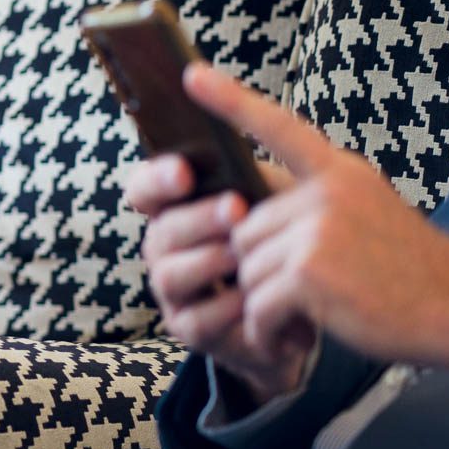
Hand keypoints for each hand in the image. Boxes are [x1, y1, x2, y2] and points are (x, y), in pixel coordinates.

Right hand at [127, 149, 311, 400]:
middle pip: (161, 230)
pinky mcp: (190, 329)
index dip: (156, 179)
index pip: (144, 189)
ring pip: (171, 273)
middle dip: (198, 218)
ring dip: (209, 260)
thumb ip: (251, 172)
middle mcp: (166, 247)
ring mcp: (174, 290)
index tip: (186, 171)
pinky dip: (228, 306)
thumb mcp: (272, 199)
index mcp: (178, 208)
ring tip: (246, 253)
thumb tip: (243, 120)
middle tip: (237, 208)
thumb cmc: (284, 240)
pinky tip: (259, 296)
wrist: (305, 306)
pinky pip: (198, 317)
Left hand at [190, 64, 448, 373]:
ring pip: (246, 269)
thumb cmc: (411, 272)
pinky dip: (267, 332)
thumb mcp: (369, 214)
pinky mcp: (308, 274)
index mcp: (340, 174)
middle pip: (244, 230)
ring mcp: (317, 231)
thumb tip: (244, 216)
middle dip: (262, 270)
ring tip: (305, 320)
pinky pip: (256, 305)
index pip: (280, 128)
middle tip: (301, 298)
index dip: (232, 101)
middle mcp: (326, 194)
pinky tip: (292, 339)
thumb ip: (314, 204)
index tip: (192, 75)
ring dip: (265, 304)